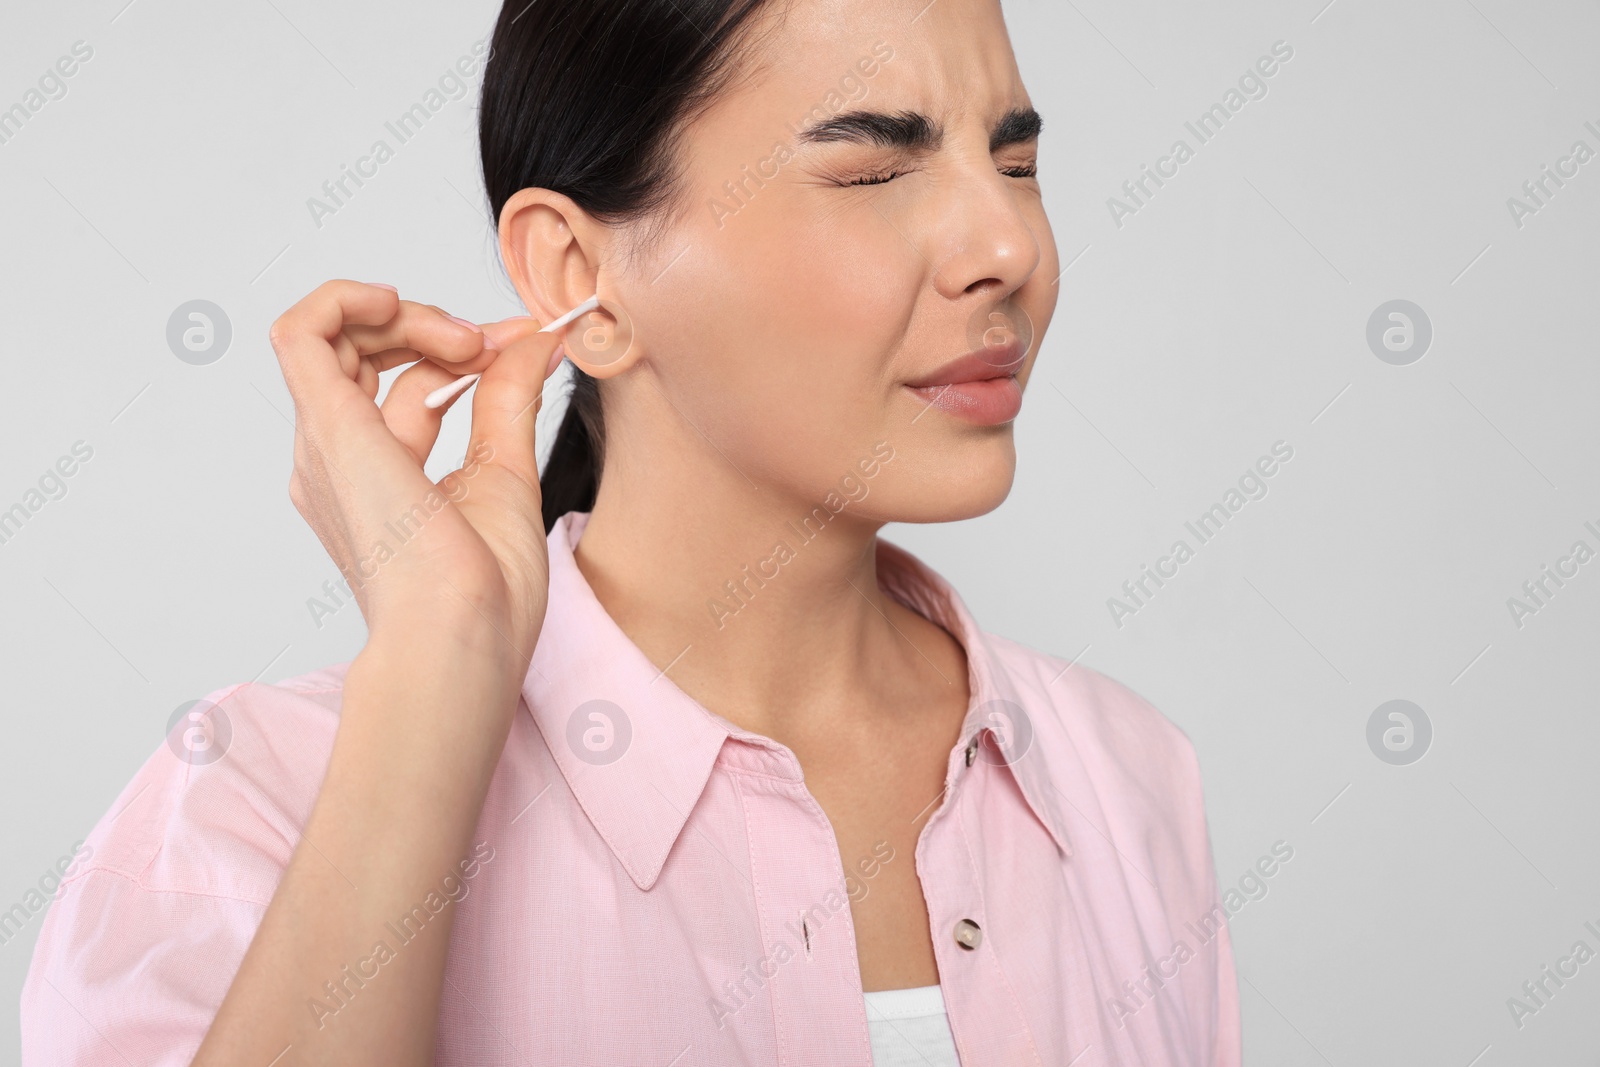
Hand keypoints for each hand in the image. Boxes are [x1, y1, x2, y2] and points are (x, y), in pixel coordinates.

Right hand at [268, 280, 558, 705]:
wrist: (463, 635)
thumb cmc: (484, 594)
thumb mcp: (506, 473)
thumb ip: (508, 399)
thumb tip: (533, 341)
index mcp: (374, 481)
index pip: (402, 387)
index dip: (460, 351)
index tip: (520, 347)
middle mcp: (338, 462)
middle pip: (365, 356)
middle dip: (432, 327)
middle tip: (493, 343)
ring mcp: (326, 446)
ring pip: (337, 338)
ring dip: (406, 315)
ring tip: (466, 339)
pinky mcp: (329, 430)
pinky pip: (301, 333)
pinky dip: (344, 299)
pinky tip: (393, 300)